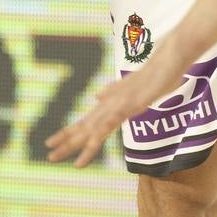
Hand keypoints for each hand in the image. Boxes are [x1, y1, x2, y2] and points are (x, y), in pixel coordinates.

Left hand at [47, 44, 187, 166]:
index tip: (52, 144)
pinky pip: (113, 120)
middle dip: (66, 142)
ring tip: (61, 155)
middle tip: (49, 156)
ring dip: (76, 143)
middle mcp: (110, 104)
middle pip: (84, 126)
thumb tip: (96, 96)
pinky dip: (100, 130)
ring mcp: (119, 104)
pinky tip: (91, 140)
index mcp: (109, 103)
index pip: (85, 122)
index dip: (68, 133)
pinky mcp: (131, 103)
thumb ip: (112, 92)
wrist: (168, 60)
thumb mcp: (131, 87)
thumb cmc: (154, 75)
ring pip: (94, 128)